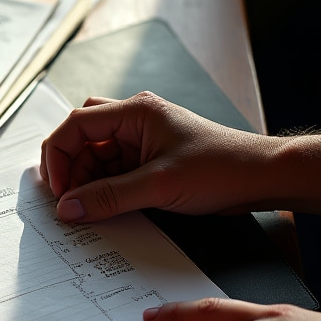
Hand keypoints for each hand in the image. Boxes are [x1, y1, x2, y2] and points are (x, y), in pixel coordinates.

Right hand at [39, 92, 270, 222]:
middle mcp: (134, 120)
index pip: (77, 125)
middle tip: (68, 199)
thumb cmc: (222, 168)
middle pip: (81, 137)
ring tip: (87, 207)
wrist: (261, 178)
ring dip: (85, 180)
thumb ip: (108, 197)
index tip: (58, 190)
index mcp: (135, 111)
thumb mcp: (159, 186)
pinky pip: (112, 170)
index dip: (59, 156)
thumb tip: (68, 208)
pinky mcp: (148, 159)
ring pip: (94, 156)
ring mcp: (141, 139)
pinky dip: (102, 187)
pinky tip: (103, 206)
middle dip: (69, 168)